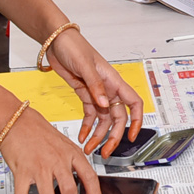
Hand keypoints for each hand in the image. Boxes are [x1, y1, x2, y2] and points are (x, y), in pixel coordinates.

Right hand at [0, 104, 105, 193]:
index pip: (90, 178)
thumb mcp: (64, 144)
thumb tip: (80, 184)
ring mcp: (40, 167)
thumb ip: (72, 162)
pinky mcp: (22, 172)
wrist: (16, 120)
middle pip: (70, 193)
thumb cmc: (39, 132)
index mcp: (72, 153)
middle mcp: (58, 161)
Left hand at [46, 28, 144, 156]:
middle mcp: (108, 89)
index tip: (132, 136)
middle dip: (113, 137)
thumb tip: (105, 104)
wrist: (56, 41)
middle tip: (104, 152)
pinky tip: (81, 136)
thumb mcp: (84, 65)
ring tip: (88, 149)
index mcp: (114, 81)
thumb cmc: (74, 47)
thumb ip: (95, 85)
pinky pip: (89, 115)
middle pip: (117, 118)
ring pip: (103, 120)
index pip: (133, 103)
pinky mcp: (84, 94)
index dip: (136, 120)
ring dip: (97, 135)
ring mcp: (97, 93)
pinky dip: (86, 127)